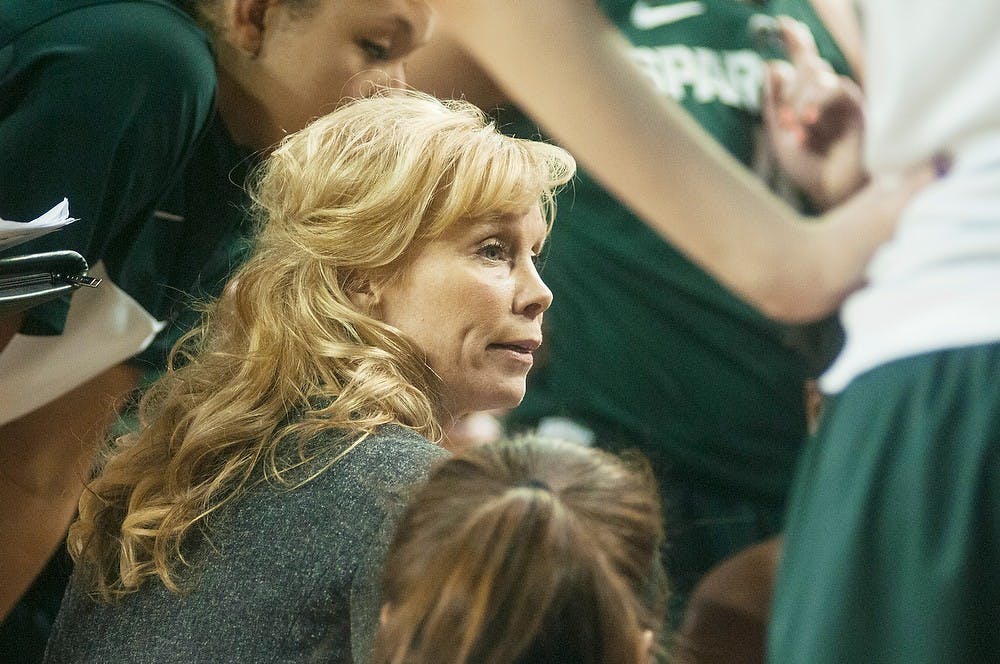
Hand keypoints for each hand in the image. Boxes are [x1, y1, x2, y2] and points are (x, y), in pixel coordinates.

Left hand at [762, 17, 866, 209]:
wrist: (833, 192)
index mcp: (806, 99)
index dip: (795, 40)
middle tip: (789, 120)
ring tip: (800, 127)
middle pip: (807, 64)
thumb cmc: (809, 169)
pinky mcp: (858, 106)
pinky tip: (811, 122)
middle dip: (792, 89)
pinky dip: (818, 102)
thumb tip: (771, 66)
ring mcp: (842, 99)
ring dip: (801, 99)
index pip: (802, 61)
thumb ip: (775, 102)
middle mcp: (826, 95)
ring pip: (817, 73)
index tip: (782, 24)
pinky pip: (836, 87)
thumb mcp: (780, 135)